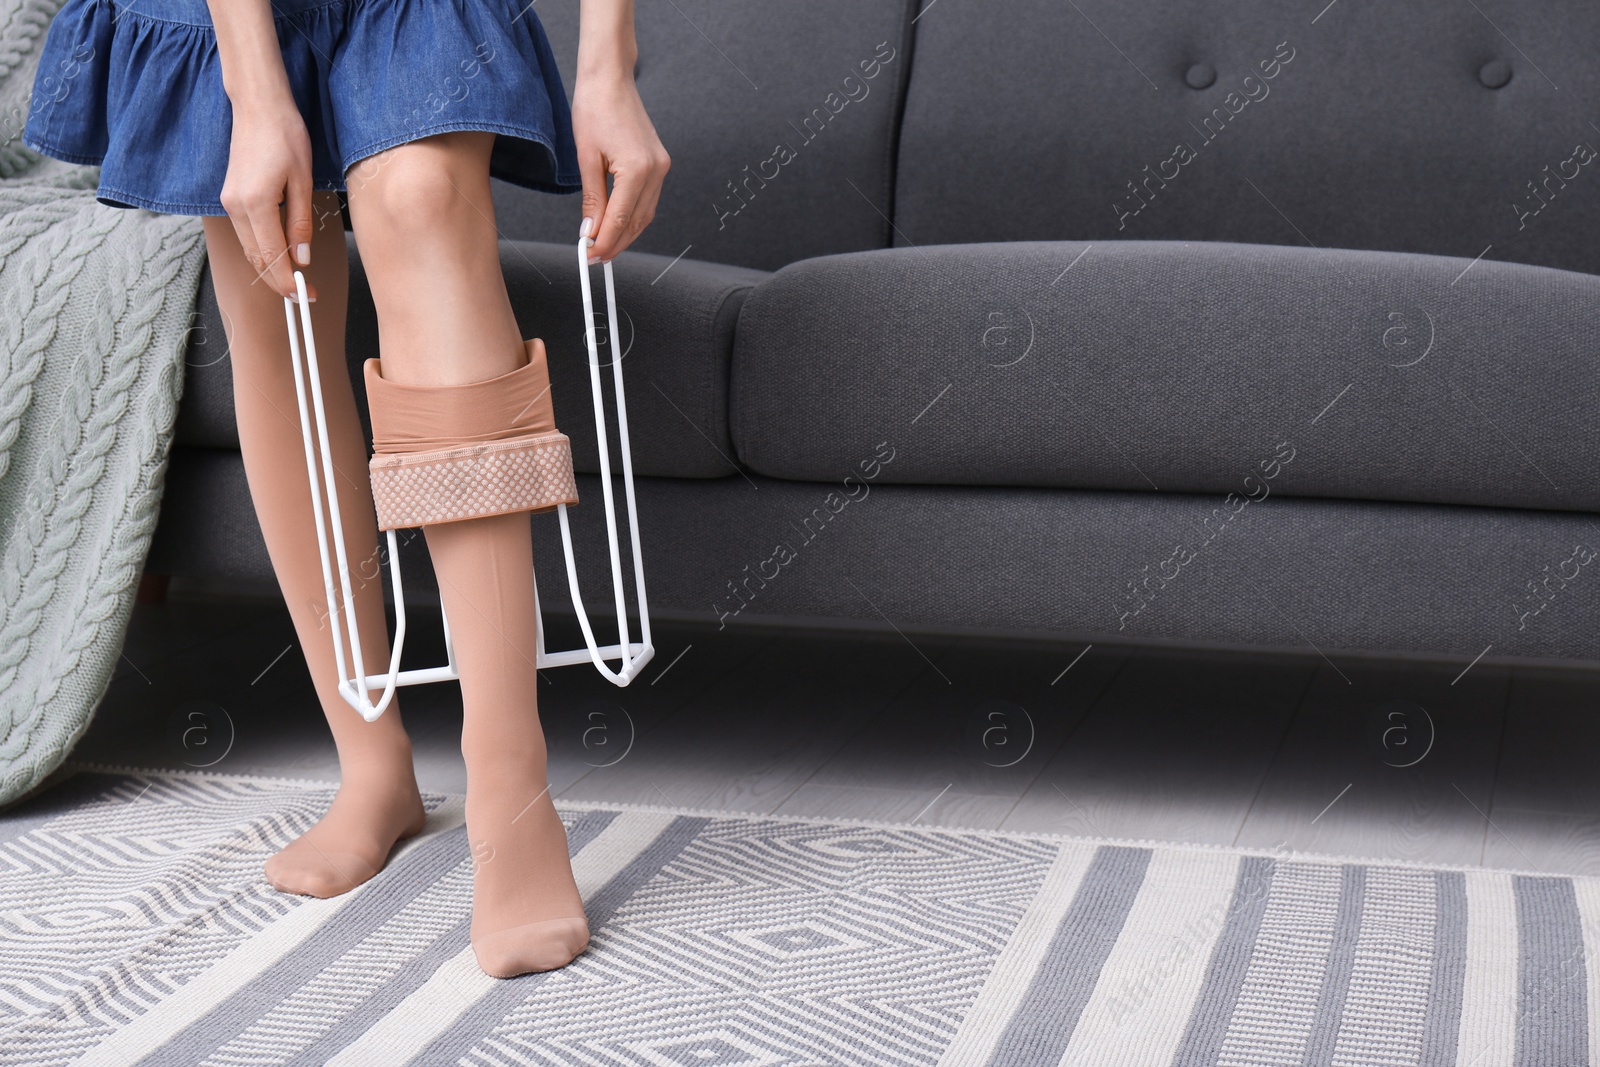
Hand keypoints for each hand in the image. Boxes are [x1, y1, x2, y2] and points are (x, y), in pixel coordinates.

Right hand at [218, 97, 317, 300]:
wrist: (259, 107)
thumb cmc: (285, 136)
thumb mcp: (303, 182)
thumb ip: (301, 223)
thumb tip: (301, 258)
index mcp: (255, 204)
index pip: (271, 257)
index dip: (288, 282)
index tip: (305, 297)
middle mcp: (236, 206)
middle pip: (256, 258)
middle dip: (279, 281)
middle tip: (304, 295)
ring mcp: (229, 201)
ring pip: (250, 248)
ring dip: (270, 266)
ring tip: (296, 279)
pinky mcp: (230, 197)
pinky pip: (247, 233)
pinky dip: (262, 248)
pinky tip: (281, 252)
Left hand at [571, 71, 668, 262]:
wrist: (610, 79)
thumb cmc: (595, 108)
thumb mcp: (586, 158)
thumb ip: (592, 199)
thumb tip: (590, 230)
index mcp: (638, 169)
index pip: (620, 219)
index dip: (604, 242)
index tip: (589, 255)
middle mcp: (656, 170)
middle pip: (637, 222)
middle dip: (616, 243)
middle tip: (595, 256)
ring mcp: (661, 167)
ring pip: (645, 214)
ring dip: (626, 233)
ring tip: (604, 245)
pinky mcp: (659, 163)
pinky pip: (648, 200)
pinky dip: (632, 216)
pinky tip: (617, 223)